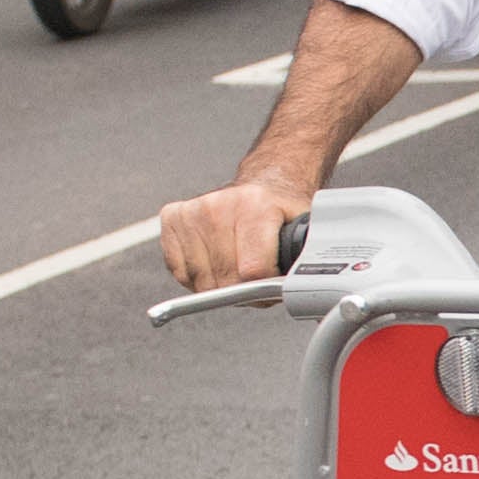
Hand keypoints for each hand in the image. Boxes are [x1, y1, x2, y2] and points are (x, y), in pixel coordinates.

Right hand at [158, 165, 312, 293]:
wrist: (262, 186)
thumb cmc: (281, 213)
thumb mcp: (304, 232)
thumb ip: (304, 261)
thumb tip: (307, 291)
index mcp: (255, 205)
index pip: (252, 271)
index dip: (264, 286)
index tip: (272, 280)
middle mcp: (218, 206)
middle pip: (225, 280)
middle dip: (243, 289)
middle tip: (256, 274)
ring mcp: (192, 212)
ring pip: (201, 281)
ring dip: (221, 285)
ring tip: (237, 265)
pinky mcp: (172, 219)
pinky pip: (181, 273)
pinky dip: (199, 277)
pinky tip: (216, 261)